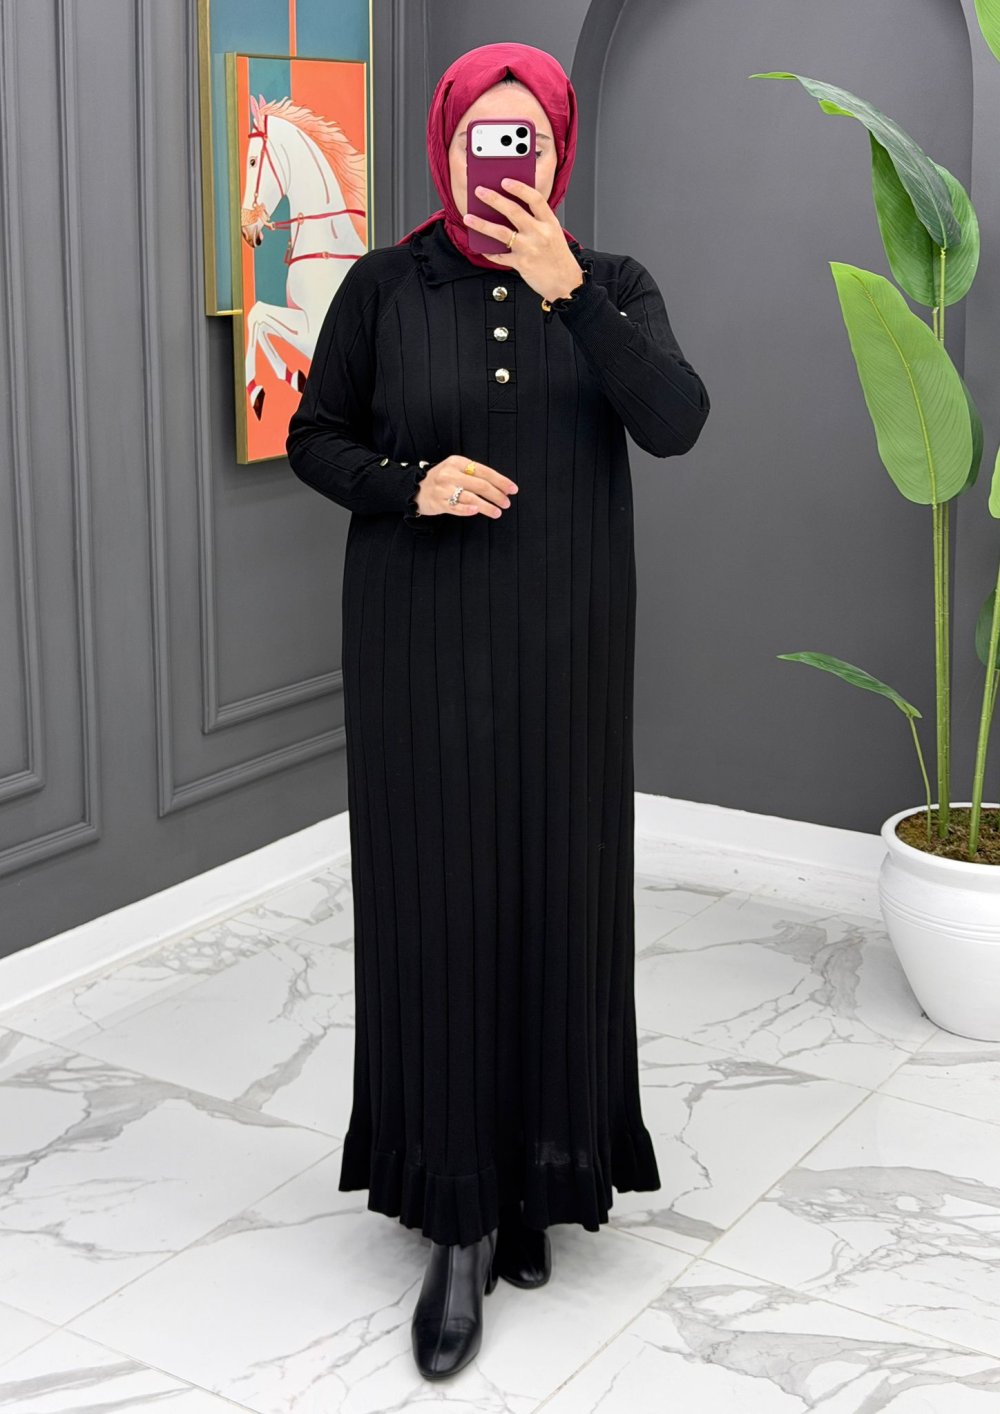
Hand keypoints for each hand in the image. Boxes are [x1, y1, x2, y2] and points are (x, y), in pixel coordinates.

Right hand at [415, 454, 518, 517]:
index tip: (513, 490)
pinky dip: (467, 510)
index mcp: (457, 462)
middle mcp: (450, 474)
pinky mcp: (438, 502)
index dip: (501, 481)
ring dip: (487, 506)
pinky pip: (456, 507)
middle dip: (497, 495)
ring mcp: (443, 489)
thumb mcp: (456, 469)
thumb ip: (474, 475)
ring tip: (498, 512)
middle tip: (507, 503)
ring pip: (470, 497)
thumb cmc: (442, 480)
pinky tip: (477, 512)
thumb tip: (501, 486)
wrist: (415, 489)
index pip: (484, 471)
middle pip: (480, 485)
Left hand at [463, 178, 585, 303]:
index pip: (535, 199)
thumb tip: (511, 209)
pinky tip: (480, 247)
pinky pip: (499, 256)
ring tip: (468, 217)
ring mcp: (529, 249)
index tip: (504, 181)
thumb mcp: (554, 233)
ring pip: (500, 232)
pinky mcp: (521, 264)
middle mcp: (539, 233)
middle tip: (479, 191)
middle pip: (513, 211)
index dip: (519, 188)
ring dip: (481, 224)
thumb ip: (537, 220)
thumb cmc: (558, 257)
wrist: (566, 283)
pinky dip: (488, 251)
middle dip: (493, 199)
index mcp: (549, 223)